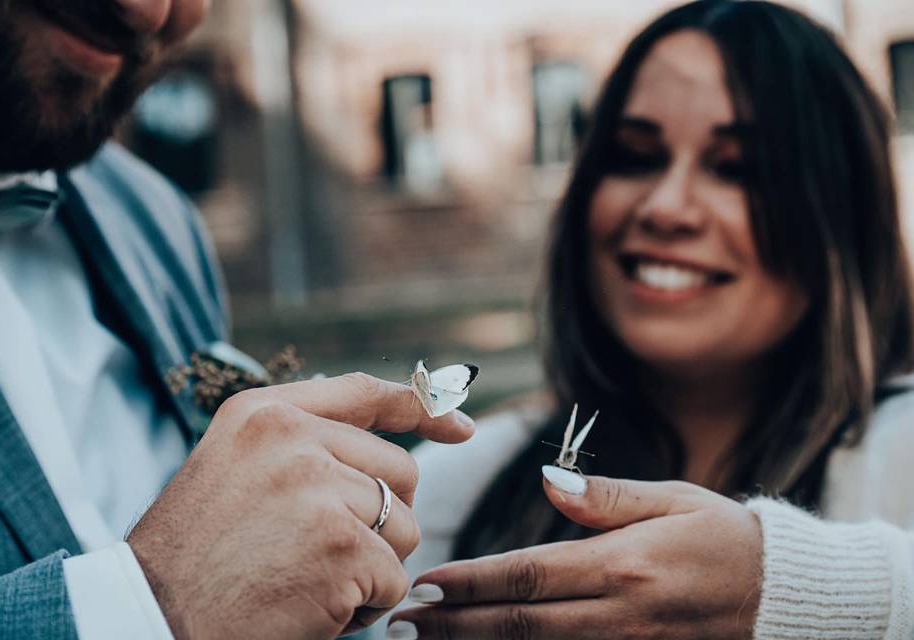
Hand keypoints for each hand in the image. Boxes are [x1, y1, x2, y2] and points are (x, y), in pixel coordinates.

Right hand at [127, 372, 473, 639]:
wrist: (150, 619)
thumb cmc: (196, 555)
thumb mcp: (234, 467)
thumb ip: (302, 444)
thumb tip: (386, 446)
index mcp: (265, 412)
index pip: (365, 392)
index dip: (422, 408)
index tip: (461, 427)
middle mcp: (293, 437)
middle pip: (400, 472)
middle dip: (380, 521)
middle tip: (321, 553)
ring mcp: (319, 489)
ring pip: (404, 527)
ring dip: (373, 566)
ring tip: (308, 579)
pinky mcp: (341, 546)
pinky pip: (394, 577)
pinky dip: (367, 604)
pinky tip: (314, 608)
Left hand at [391, 469, 761, 639]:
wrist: (783, 596)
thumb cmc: (722, 536)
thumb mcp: (671, 499)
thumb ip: (604, 497)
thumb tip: (546, 480)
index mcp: (622, 564)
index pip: (527, 575)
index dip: (471, 582)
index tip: (426, 581)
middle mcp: (619, 613)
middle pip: (520, 623)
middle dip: (455, 625)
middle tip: (403, 623)